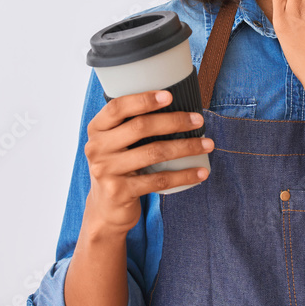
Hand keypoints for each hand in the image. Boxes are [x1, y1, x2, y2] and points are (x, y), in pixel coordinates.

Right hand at [83, 90, 213, 235]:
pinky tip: (201, 172)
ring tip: (208, 145)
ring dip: (186, 147)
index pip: (118, 107)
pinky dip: (183, 175)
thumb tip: (175, 103)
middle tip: (198, 121)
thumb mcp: (115, 143)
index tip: (170, 96)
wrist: (105, 209)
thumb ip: (131, 124)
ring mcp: (106, 171)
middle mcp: (96, 148)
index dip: (144, 99)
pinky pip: (158, 180)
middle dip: (174, 121)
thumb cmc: (119, 166)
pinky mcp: (120, 192)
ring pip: (154, 153)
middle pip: (140, 127)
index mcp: (97, 129)